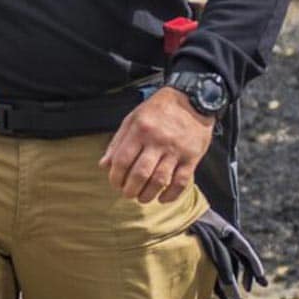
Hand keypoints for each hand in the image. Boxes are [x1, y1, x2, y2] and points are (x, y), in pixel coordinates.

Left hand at [100, 86, 214, 204]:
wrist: (193, 99)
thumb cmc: (159, 110)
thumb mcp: (133, 118)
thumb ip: (118, 142)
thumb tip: (104, 166)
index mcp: (140, 130)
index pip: (122, 160)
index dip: (116, 177)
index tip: (115, 184)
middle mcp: (157, 141)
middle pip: (140, 174)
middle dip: (130, 190)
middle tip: (128, 194)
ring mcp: (176, 150)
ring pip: (160, 180)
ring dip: (148, 195)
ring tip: (142, 198)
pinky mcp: (192, 157)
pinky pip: (181, 182)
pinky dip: (170, 195)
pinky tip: (162, 198)